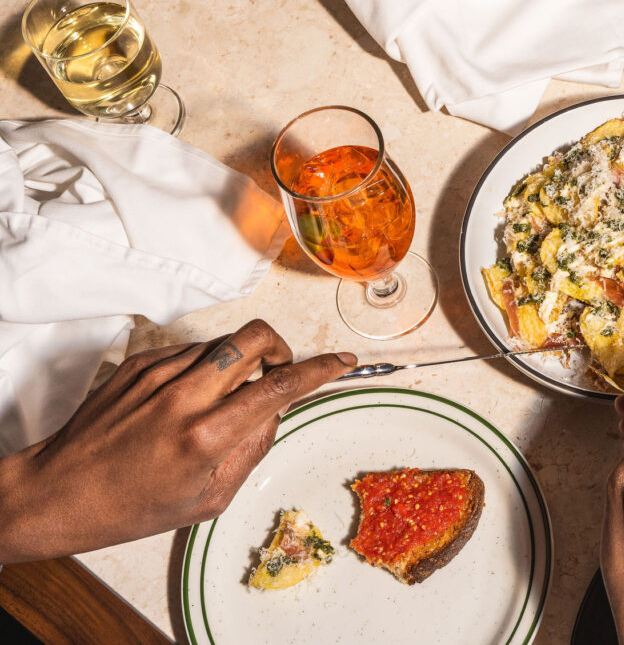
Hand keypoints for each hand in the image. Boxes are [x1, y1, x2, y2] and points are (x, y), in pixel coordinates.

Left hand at [0, 319, 354, 563]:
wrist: (61, 491)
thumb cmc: (134, 506)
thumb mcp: (210, 498)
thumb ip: (253, 448)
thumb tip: (276, 409)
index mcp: (206, 437)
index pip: (278, 387)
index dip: (320, 370)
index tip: (341, 361)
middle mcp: (183, 397)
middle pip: (254, 338)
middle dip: (279, 347)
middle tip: (274, 371)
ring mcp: (157, 375)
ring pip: (223, 343)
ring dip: (236, 363)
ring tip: (216, 400)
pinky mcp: (137, 363)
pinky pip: (189, 351)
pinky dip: (201, 369)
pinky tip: (182, 402)